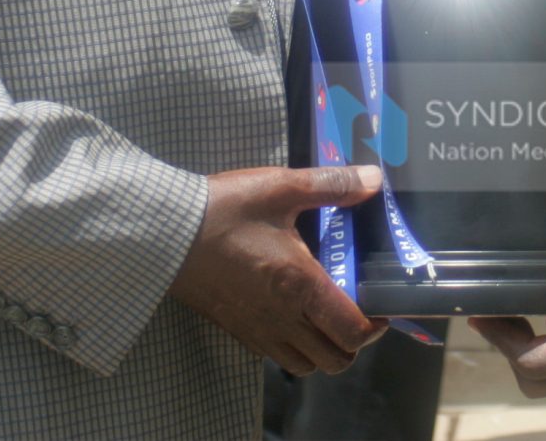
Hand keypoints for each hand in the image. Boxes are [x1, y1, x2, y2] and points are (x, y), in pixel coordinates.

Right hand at [170, 166, 387, 374]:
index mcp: (301, 286)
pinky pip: (275, 356)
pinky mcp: (237, 330)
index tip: (379, 303)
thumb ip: (331, 185)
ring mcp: (258, 330)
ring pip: (305, 364)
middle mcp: (283, 319)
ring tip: (323, 312)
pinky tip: (289, 312)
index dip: (376, 325)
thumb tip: (372, 180)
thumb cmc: (225, 209)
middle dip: (354, 341)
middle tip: (355, 307)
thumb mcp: (281, 187)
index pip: (353, 331)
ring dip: (323, 348)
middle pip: (335, 360)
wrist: (165, 231)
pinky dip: (293, 346)